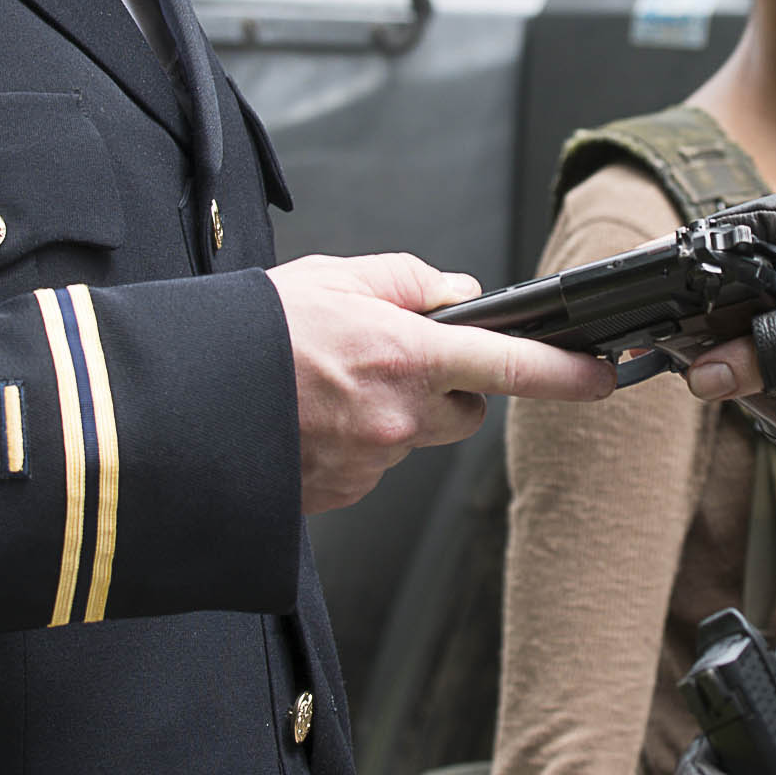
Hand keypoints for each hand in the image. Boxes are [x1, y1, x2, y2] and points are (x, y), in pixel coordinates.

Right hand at [270, 253, 612, 514]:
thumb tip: (458, 294)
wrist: (173, 405)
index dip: (565, 375)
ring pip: (412, 441)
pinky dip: (350, 447)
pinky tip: (308, 422)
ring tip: (326, 388)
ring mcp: (369, 464)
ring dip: (391, 417)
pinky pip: (368, 469)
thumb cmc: (249, 335)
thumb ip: (406, 280)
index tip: (601, 376)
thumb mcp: (332, 277)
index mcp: (404, 355)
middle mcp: (396, 417)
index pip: (510, 365)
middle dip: (447, 390)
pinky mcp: (339, 497)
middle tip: (392, 362)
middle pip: (464, 411)